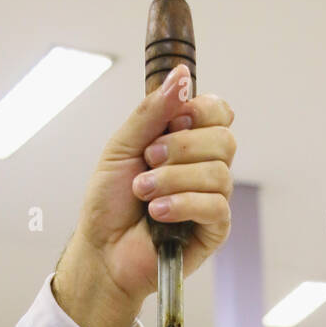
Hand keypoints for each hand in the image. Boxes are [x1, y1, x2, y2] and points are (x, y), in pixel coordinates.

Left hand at [54, 64, 234, 326]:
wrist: (101, 251)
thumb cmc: (109, 204)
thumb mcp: (121, 146)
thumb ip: (152, 112)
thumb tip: (181, 75)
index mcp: (188, 143)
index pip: (219, 112)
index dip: (201, 110)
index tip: (173, 121)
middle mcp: (205, 168)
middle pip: (224, 139)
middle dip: (182, 147)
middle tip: (148, 160)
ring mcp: (211, 200)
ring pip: (219, 173)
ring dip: (173, 179)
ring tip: (144, 193)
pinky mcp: (213, 231)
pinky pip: (216, 207)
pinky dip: (184, 204)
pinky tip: (159, 213)